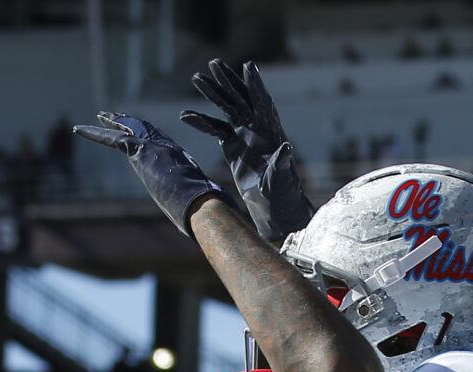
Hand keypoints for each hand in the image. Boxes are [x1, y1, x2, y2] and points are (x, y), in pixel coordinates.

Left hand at [72, 112, 226, 236]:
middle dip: (129, 123)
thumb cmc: (204, 210)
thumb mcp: (193, 207)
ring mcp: (154, 147)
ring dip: (113, 122)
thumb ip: (185, 209)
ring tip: (101, 116)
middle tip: (115, 117)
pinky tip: (80, 129)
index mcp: (179, 159)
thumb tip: (187, 228)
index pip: (160, 142)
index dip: (147, 135)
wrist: (203, 202)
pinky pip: (113, 139)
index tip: (138, 132)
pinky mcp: (142, 151)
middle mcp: (167, 148)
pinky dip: (95, 133)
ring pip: (129, 129)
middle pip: (143, 130)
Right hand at [181, 59, 313, 243]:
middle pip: (240, 98)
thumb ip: (281, 163)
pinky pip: (215, 128)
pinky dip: (202, 122)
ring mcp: (243, 135)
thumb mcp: (281, 178)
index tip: (248, 66)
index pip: (262, 102)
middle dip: (227, 81)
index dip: (255, 85)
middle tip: (213, 63)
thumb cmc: (282, 193)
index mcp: (270, 131)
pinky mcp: (233, 145)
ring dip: (212, 93)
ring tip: (196, 78)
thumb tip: (286, 147)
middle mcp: (256, 128)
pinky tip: (186, 116)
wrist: (273, 206)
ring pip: (226, 108)